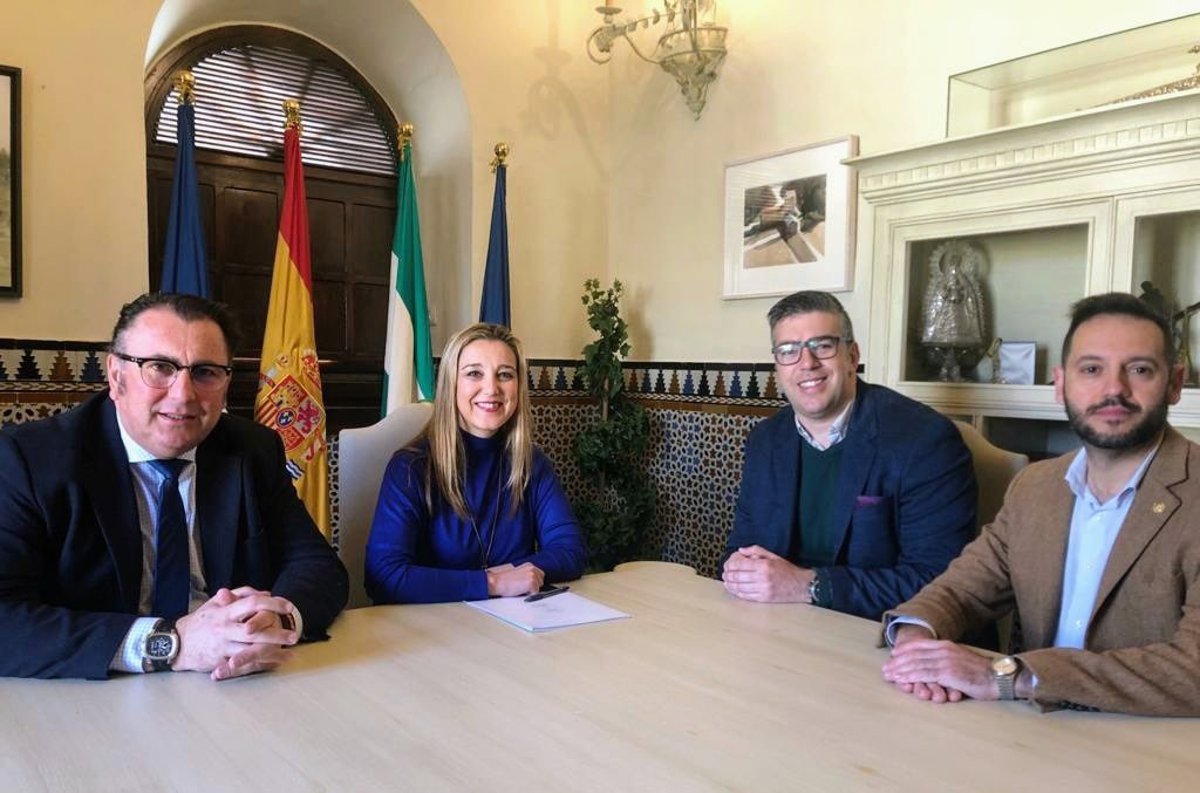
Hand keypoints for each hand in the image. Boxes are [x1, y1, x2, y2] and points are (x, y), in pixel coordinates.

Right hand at [173, 587, 300, 679]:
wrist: (175, 643)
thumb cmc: (200, 621)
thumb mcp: (216, 603)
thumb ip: (241, 595)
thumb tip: (265, 593)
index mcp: (225, 612)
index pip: (252, 603)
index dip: (272, 604)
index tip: (289, 606)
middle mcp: (224, 629)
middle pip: (255, 631)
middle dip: (276, 634)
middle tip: (294, 636)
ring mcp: (222, 647)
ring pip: (251, 651)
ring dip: (272, 653)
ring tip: (289, 654)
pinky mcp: (220, 662)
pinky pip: (243, 665)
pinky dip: (260, 665)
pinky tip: (274, 664)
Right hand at [487, 563, 544, 596]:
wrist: (497, 582)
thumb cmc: (504, 580)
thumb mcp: (519, 573)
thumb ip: (528, 575)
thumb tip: (535, 582)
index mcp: (529, 565)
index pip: (540, 575)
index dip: (535, 582)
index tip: (529, 584)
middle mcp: (532, 569)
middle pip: (541, 582)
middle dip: (534, 586)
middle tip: (522, 587)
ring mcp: (533, 575)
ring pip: (539, 588)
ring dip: (531, 590)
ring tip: (520, 588)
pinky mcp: (531, 583)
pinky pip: (535, 594)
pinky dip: (528, 595)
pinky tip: (520, 591)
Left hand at [721, 545, 812, 602]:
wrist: (801, 586)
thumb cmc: (787, 570)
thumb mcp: (773, 556)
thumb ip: (756, 550)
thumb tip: (741, 550)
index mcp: (764, 565)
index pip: (741, 564)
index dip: (730, 565)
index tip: (726, 565)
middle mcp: (762, 577)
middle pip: (738, 576)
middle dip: (728, 575)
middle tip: (724, 574)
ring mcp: (763, 589)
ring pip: (740, 587)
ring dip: (730, 585)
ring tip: (726, 582)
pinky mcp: (764, 598)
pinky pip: (746, 596)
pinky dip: (737, 593)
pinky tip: (734, 590)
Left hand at [881, 638, 994, 702]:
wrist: (999, 677)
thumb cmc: (981, 672)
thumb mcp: (961, 660)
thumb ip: (946, 659)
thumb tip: (934, 664)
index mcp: (946, 645)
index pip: (919, 645)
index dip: (904, 650)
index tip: (893, 656)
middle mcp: (944, 650)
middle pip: (914, 654)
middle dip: (897, 662)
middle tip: (885, 669)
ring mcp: (945, 661)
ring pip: (916, 664)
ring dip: (900, 670)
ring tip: (889, 676)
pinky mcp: (948, 674)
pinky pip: (924, 674)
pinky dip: (910, 677)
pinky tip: (902, 680)